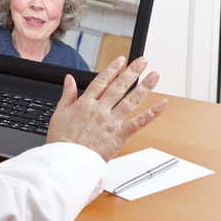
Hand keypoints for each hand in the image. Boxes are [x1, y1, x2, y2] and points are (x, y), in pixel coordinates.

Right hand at [46, 56, 167, 161]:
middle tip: (142, 61)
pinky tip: (161, 104)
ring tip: (154, 75)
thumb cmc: (61, 141)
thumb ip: (67, 94)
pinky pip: (138, 122)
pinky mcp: (119, 136)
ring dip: (144, 87)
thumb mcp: (58, 113)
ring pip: (131, 100)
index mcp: (85, 103)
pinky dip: (151, 113)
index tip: (121, 60)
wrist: (68, 161)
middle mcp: (100, 110)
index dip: (112, 69)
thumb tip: (69, 78)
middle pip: (119, 87)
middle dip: (132, 72)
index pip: (101, 81)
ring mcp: (111, 122)